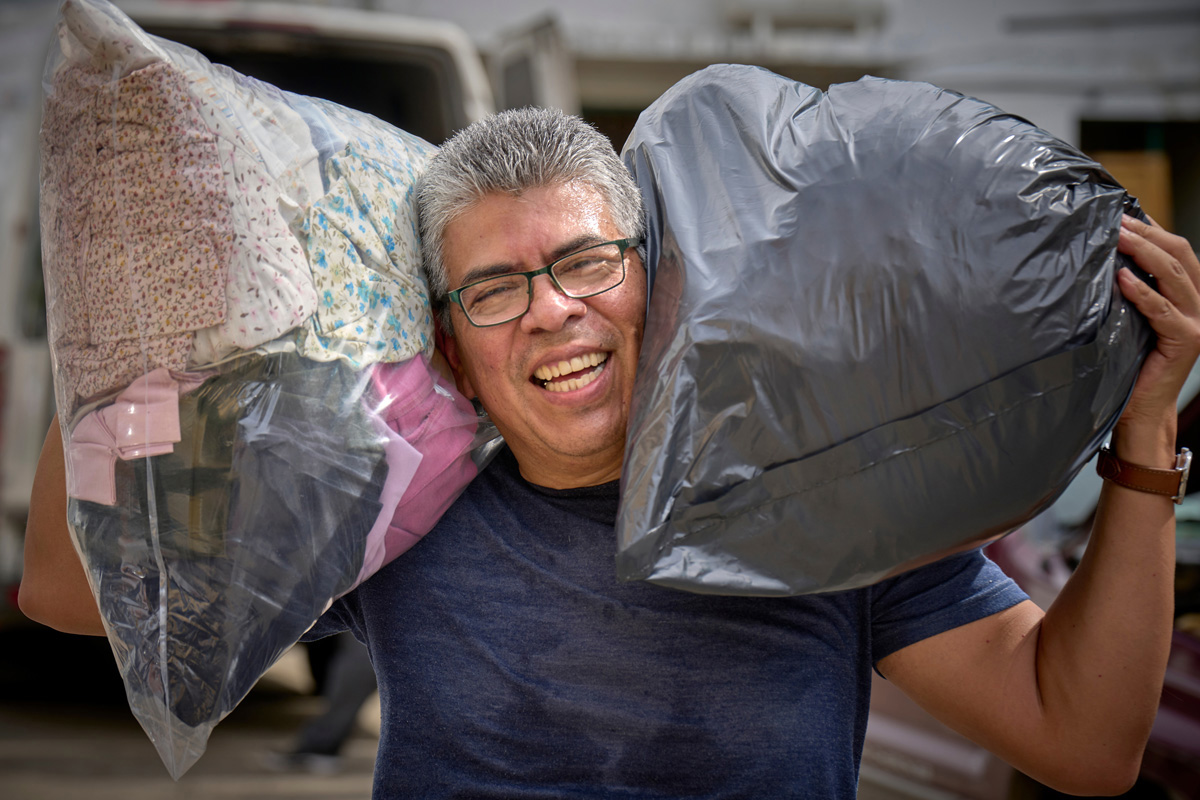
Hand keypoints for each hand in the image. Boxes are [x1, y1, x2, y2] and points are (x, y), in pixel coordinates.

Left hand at [1114, 214, 1199, 461]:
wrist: (1140, 409)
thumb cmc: (1128, 362)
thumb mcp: (1128, 318)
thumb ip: (1128, 290)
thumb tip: (1102, 257)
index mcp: (1188, 294)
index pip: (1176, 250)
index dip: (1152, 228)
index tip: (1121, 213)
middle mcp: (1199, 304)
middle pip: (1179, 255)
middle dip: (1148, 233)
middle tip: (1116, 220)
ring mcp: (1196, 322)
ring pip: (1174, 276)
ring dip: (1144, 253)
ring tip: (1119, 237)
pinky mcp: (1185, 342)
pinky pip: (1162, 311)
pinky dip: (1142, 293)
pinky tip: (1122, 279)